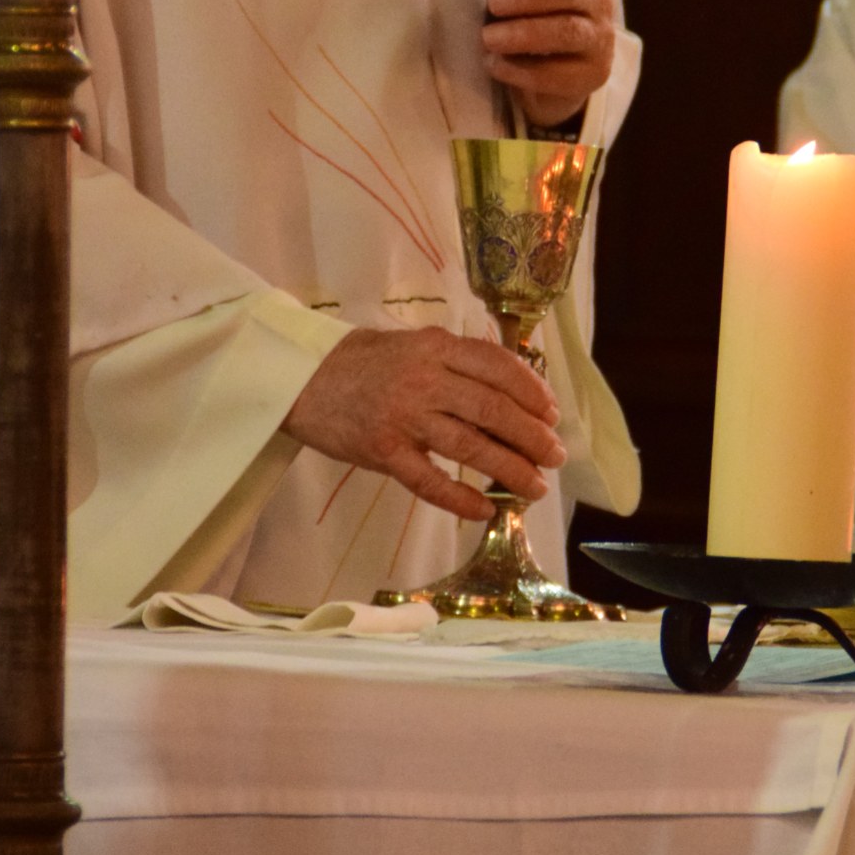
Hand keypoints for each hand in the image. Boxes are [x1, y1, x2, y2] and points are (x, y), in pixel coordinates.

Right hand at [281, 326, 565, 520]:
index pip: (497, 366)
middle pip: (492, 409)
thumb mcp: (412, 344)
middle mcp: (423, 378)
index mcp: (435, 346)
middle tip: (555, 457)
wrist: (300, 378)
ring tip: (535, 487)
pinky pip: (428, 481)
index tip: (552, 414)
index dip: (532, 392)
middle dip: (531, 436)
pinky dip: (460, 498)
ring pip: (469, 446)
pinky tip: (483, 510)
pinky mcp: (382, 452)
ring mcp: (402, 416)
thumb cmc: (361, 361)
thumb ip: (453, 360)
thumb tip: (508, 387)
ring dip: (509, 469)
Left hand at [465, 0, 614, 126]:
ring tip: (489, 38)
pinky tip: (497, 65)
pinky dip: (522, 70)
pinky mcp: (594, 73)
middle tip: (493, 4)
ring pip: (567, 31)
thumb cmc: (537, 22)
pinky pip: (558, 73)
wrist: (560, 75)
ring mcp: (599, 38)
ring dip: (523, 34)